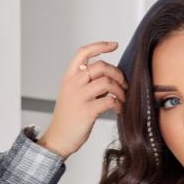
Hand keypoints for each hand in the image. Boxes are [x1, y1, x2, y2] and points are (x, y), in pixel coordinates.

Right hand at [38, 41, 128, 159]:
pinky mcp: (87, 111)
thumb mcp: (73, 95)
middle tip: (124, 84)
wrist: (58, 138)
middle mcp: (73, 84)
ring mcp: (80, 97)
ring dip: (120, 90)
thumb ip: (89, 84)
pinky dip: (119, 104)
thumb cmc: (69, 118)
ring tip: (123, 98)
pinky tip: (120, 110)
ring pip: (107, 82)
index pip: (83, 53)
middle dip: (117, 73)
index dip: (100, 46)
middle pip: (101, 66)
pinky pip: (109, 101)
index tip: (114, 45)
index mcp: (69, 77)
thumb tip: (111, 78)